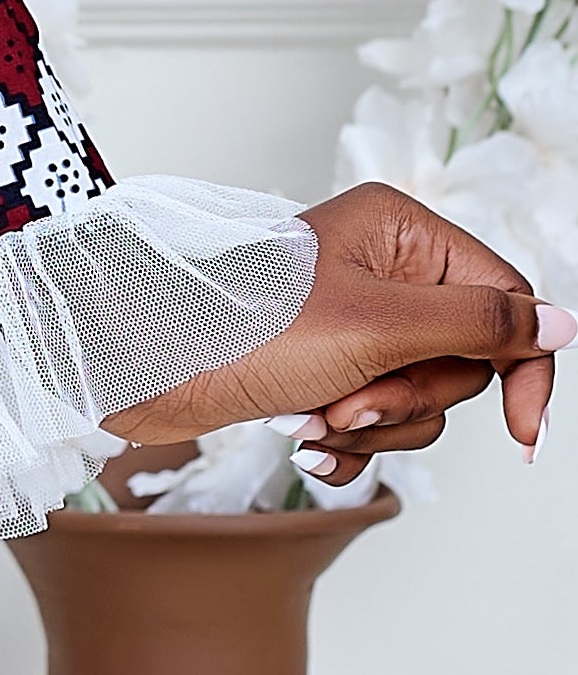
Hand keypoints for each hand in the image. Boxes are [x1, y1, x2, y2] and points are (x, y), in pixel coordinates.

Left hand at [99, 184, 561, 486]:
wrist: (139, 368)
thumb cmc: (243, 332)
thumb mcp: (377, 327)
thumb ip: (479, 325)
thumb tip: (564, 323)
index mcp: (400, 231)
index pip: (505, 297)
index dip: (522, 366)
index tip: (524, 435)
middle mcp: (382, 267)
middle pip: (462, 357)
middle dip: (412, 397)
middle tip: (351, 400)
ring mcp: (352, 319)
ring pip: (420, 397)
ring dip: (373, 425)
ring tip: (312, 418)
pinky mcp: (323, 367)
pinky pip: (375, 419)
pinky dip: (347, 442)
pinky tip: (305, 443)